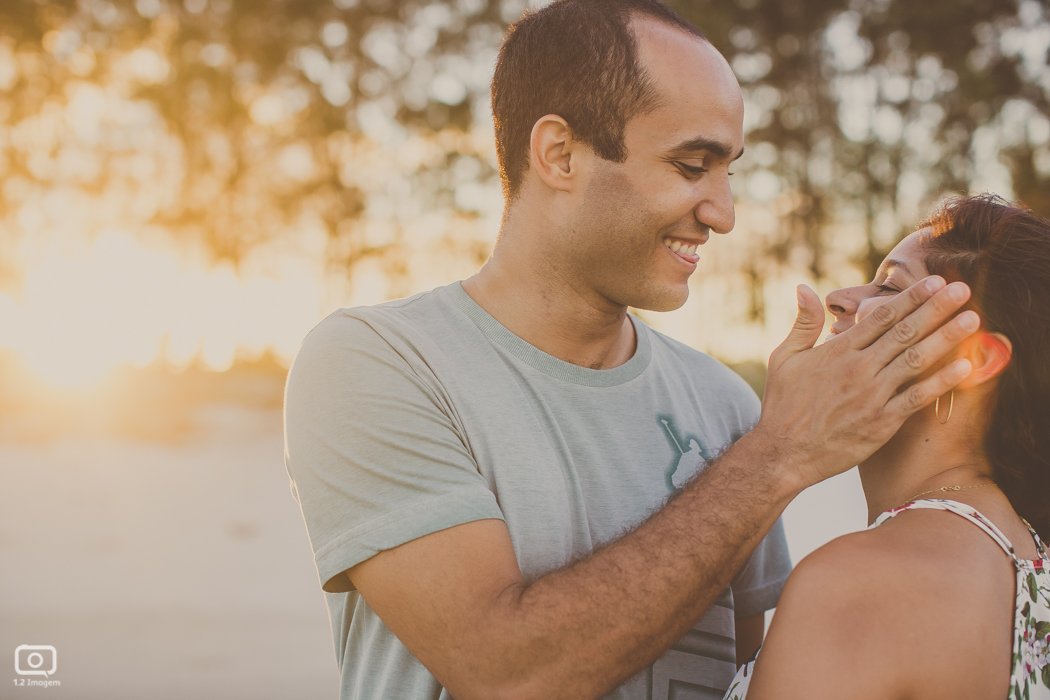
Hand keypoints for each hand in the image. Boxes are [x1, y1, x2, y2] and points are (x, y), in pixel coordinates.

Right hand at [755, 276, 977, 488]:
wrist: (784, 453)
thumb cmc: (782, 406)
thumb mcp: (784, 358)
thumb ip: (802, 323)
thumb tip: (804, 288)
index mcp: (837, 351)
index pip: (881, 317)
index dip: (910, 298)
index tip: (935, 282)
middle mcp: (858, 368)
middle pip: (905, 332)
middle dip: (936, 308)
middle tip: (963, 289)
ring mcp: (872, 395)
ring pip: (916, 360)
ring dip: (947, 337)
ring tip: (973, 319)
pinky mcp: (882, 422)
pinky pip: (918, 397)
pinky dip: (942, 381)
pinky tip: (965, 366)